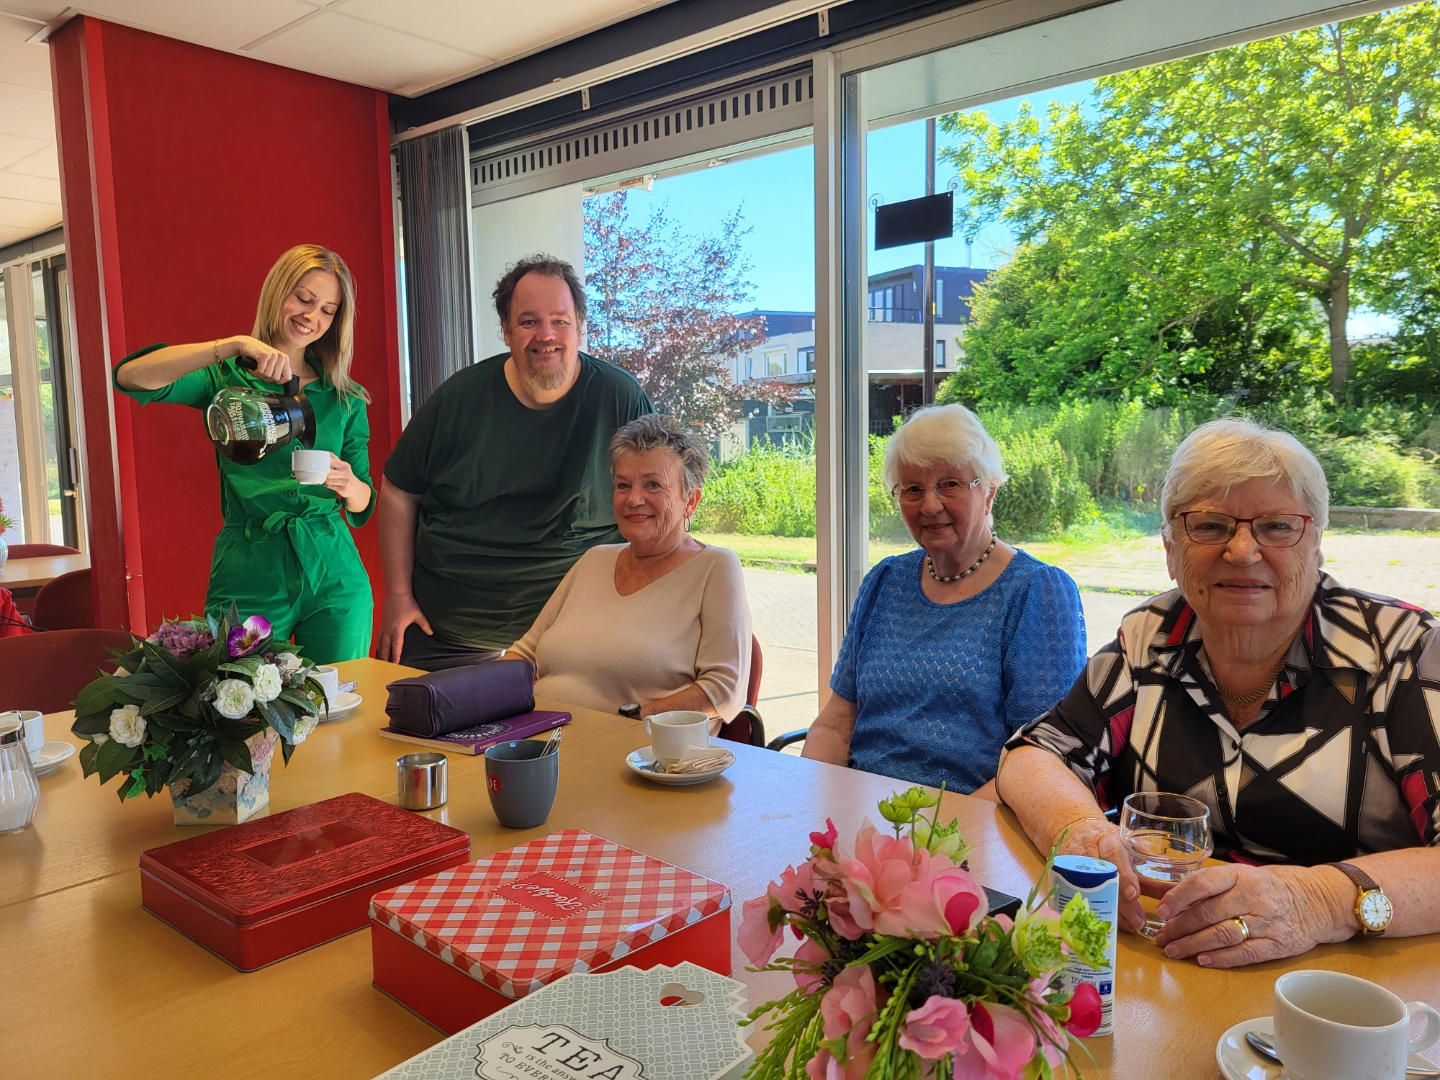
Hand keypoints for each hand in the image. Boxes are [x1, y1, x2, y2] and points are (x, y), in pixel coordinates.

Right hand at [229, 335, 293, 385]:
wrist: (245, 345)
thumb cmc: (258, 356)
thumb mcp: (272, 363)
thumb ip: (278, 370)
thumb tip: (281, 382)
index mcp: (285, 359)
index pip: (288, 377)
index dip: (278, 381)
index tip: (271, 378)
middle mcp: (281, 357)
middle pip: (276, 378)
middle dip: (266, 378)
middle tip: (261, 371)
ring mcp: (273, 355)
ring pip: (268, 375)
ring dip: (259, 374)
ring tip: (256, 367)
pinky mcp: (264, 356)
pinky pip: (260, 371)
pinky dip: (254, 371)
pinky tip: (253, 366)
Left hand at [323, 454, 365, 501]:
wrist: (357, 488)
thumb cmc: (347, 476)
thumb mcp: (344, 467)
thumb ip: (336, 460)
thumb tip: (328, 453)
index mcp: (345, 466)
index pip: (331, 462)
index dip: (323, 464)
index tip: (320, 465)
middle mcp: (345, 473)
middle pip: (329, 473)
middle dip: (324, 474)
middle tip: (322, 474)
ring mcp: (344, 482)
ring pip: (328, 480)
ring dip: (324, 480)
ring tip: (325, 479)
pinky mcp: (342, 489)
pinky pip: (330, 486)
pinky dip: (327, 485)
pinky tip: (328, 484)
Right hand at [376, 592, 430, 663]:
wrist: (397, 592)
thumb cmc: (407, 603)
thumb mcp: (418, 615)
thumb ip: (425, 625)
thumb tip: (431, 633)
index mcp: (397, 629)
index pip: (396, 646)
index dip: (396, 655)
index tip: (396, 663)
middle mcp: (389, 629)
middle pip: (386, 646)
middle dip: (386, 656)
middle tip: (386, 665)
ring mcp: (384, 625)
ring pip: (380, 641)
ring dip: (380, 650)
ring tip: (380, 658)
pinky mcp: (382, 621)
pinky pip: (378, 635)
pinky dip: (378, 642)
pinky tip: (378, 645)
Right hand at [1056, 819, 1146, 933]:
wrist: (1076, 832)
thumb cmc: (1108, 842)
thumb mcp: (1127, 848)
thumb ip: (1148, 867)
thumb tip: (1175, 889)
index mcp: (1106, 838)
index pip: (1114, 853)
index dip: (1124, 874)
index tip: (1135, 894)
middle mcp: (1087, 849)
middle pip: (1102, 878)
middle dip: (1120, 902)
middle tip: (1138, 921)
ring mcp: (1072, 863)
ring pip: (1089, 890)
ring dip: (1110, 910)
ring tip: (1128, 925)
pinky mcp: (1062, 876)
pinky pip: (1077, 896)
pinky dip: (1093, 910)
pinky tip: (1108, 922)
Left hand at [1153, 863, 1347, 967]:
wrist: (1318, 900)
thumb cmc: (1270, 886)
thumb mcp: (1241, 876)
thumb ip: (1207, 886)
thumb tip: (1163, 892)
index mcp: (1240, 875)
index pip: (1204, 883)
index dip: (1180, 897)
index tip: (1163, 910)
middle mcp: (1253, 897)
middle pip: (1210, 913)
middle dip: (1181, 927)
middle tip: (1161, 937)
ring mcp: (1267, 922)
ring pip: (1224, 934)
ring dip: (1195, 945)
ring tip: (1175, 951)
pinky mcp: (1278, 944)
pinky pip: (1246, 953)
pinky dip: (1222, 958)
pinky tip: (1204, 960)